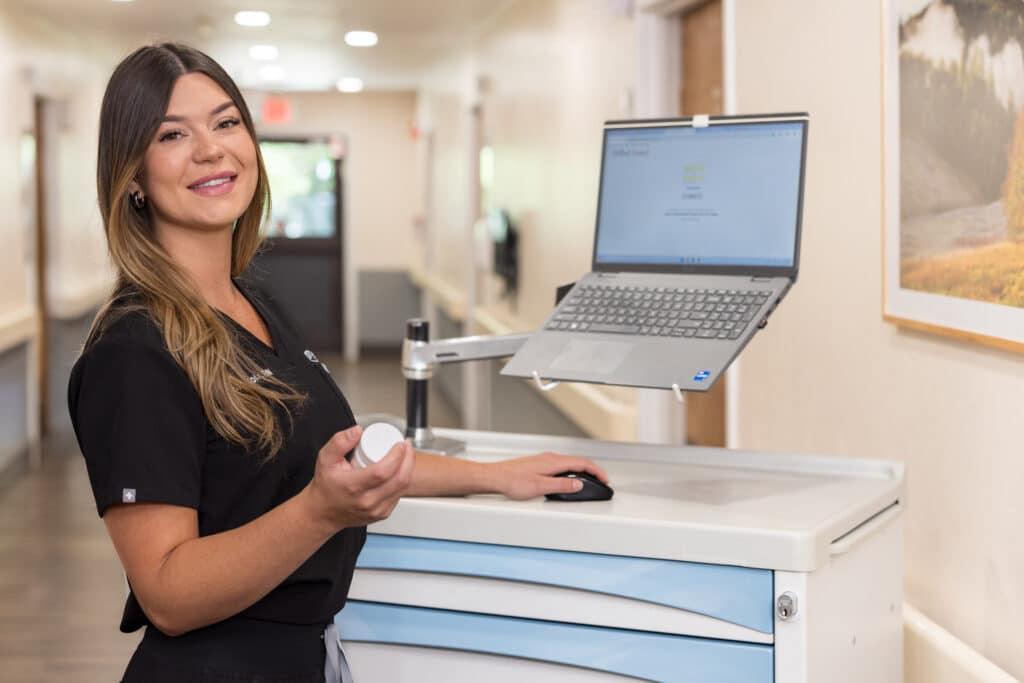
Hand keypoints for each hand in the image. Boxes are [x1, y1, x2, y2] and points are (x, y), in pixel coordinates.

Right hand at [305, 425, 414, 530]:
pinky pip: (400, 494)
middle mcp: (367, 501)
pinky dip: (404, 479)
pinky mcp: (383, 514)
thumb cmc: (326, 485)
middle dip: (408, 458)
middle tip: (406, 445)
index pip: (383, 471)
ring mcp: (377, 510)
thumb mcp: (325, 459)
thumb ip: (339, 442)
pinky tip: (401, 468)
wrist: (324, 512)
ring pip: (403, 487)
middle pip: (399, 479)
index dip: (397, 455)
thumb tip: (357, 431)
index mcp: (353, 487)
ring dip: (409, 467)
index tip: (399, 443)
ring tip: (406, 453)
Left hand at [490, 453, 609, 500]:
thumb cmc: (513, 480)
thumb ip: (561, 486)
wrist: (495, 477)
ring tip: (588, 482)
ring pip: (569, 464)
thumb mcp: (540, 487)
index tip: (605, 479)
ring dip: (581, 472)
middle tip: (601, 481)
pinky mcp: (538, 464)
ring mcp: (544, 460)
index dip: (596, 471)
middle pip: (578, 462)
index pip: (582, 463)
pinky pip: (561, 466)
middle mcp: (550, 458)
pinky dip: (570, 472)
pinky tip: (568, 480)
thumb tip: (578, 485)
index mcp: (553, 462)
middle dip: (592, 471)